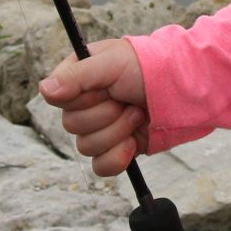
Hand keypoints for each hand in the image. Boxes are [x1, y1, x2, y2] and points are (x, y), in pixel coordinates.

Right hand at [38, 40, 149, 175]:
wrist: (186, 91)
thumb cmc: (149, 67)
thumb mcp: (112, 63)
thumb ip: (77, 77)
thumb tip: (44, 91)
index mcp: (79, 78)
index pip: (57, 99)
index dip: (83, 98)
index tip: (105, 88)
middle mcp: (85, 104)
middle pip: (71, 126)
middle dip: (106, 114)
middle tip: (127, 100)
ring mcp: (100, 127)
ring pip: (86, 147)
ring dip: (117, 132)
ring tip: (138, 114)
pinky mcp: (115, 148)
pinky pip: (100, 166)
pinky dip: (117, 158)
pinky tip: (133, 143)